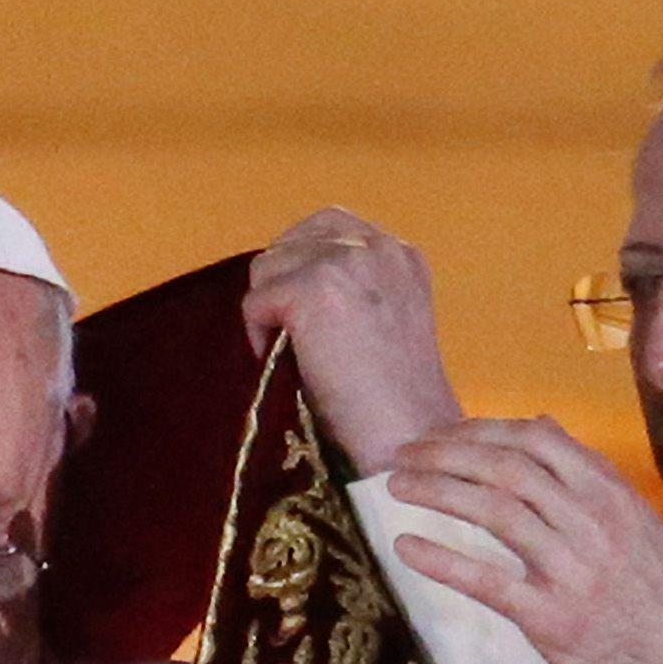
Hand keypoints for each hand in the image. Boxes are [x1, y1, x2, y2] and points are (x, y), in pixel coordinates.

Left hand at [240, 209, 463, 476]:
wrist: (407, 436)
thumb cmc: (396, 403)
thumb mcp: (386, 323)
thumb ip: (355, 290)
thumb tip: (287, 283)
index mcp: (401, 254)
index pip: (330, 226)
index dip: (302, 265)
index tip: (301, 311)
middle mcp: (377, 247)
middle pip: (292, 242)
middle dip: (280, 285)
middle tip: (286, 336)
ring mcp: (345, 263)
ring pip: (268, 267)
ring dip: (268, 309)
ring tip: (288, 355)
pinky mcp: (312, 290)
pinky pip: (255, 302)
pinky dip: (257, 336)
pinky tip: (285, 369)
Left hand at [387, 417, 662, 663]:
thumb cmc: (662, 614)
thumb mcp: (640, 533)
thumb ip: (593, 485)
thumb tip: (542, 428)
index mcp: (616, 498)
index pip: (539, 439)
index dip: (480, 430)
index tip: (440, 436)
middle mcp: (596, 523)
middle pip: (508, 466)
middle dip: (446, 453)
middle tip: (403, 454)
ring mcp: (575, 571)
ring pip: (494, 510)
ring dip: (436, 491)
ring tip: (396, 486)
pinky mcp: (554, 621)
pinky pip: (487, 580)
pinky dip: (441, 559)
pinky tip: (406, 547)